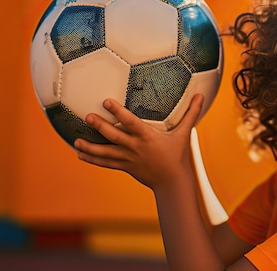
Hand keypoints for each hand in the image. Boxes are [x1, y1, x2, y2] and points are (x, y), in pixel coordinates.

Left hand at [74, 94, 203, 190]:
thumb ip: (191, 113)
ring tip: (75, 141)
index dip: (118, 112)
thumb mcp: (184, 133)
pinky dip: (92, 158)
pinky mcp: (124, 167)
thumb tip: (201, 95)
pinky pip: (105, 163)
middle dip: (100, 127)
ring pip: (105, 152)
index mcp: (147, 137)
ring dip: (90, 146)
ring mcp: (128, 158)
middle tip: (87, 117)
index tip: (106, 101)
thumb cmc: (178, 154)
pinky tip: (80, 153)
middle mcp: (135, 147)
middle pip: (114, 136)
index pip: (130, 122)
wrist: (172, 181)